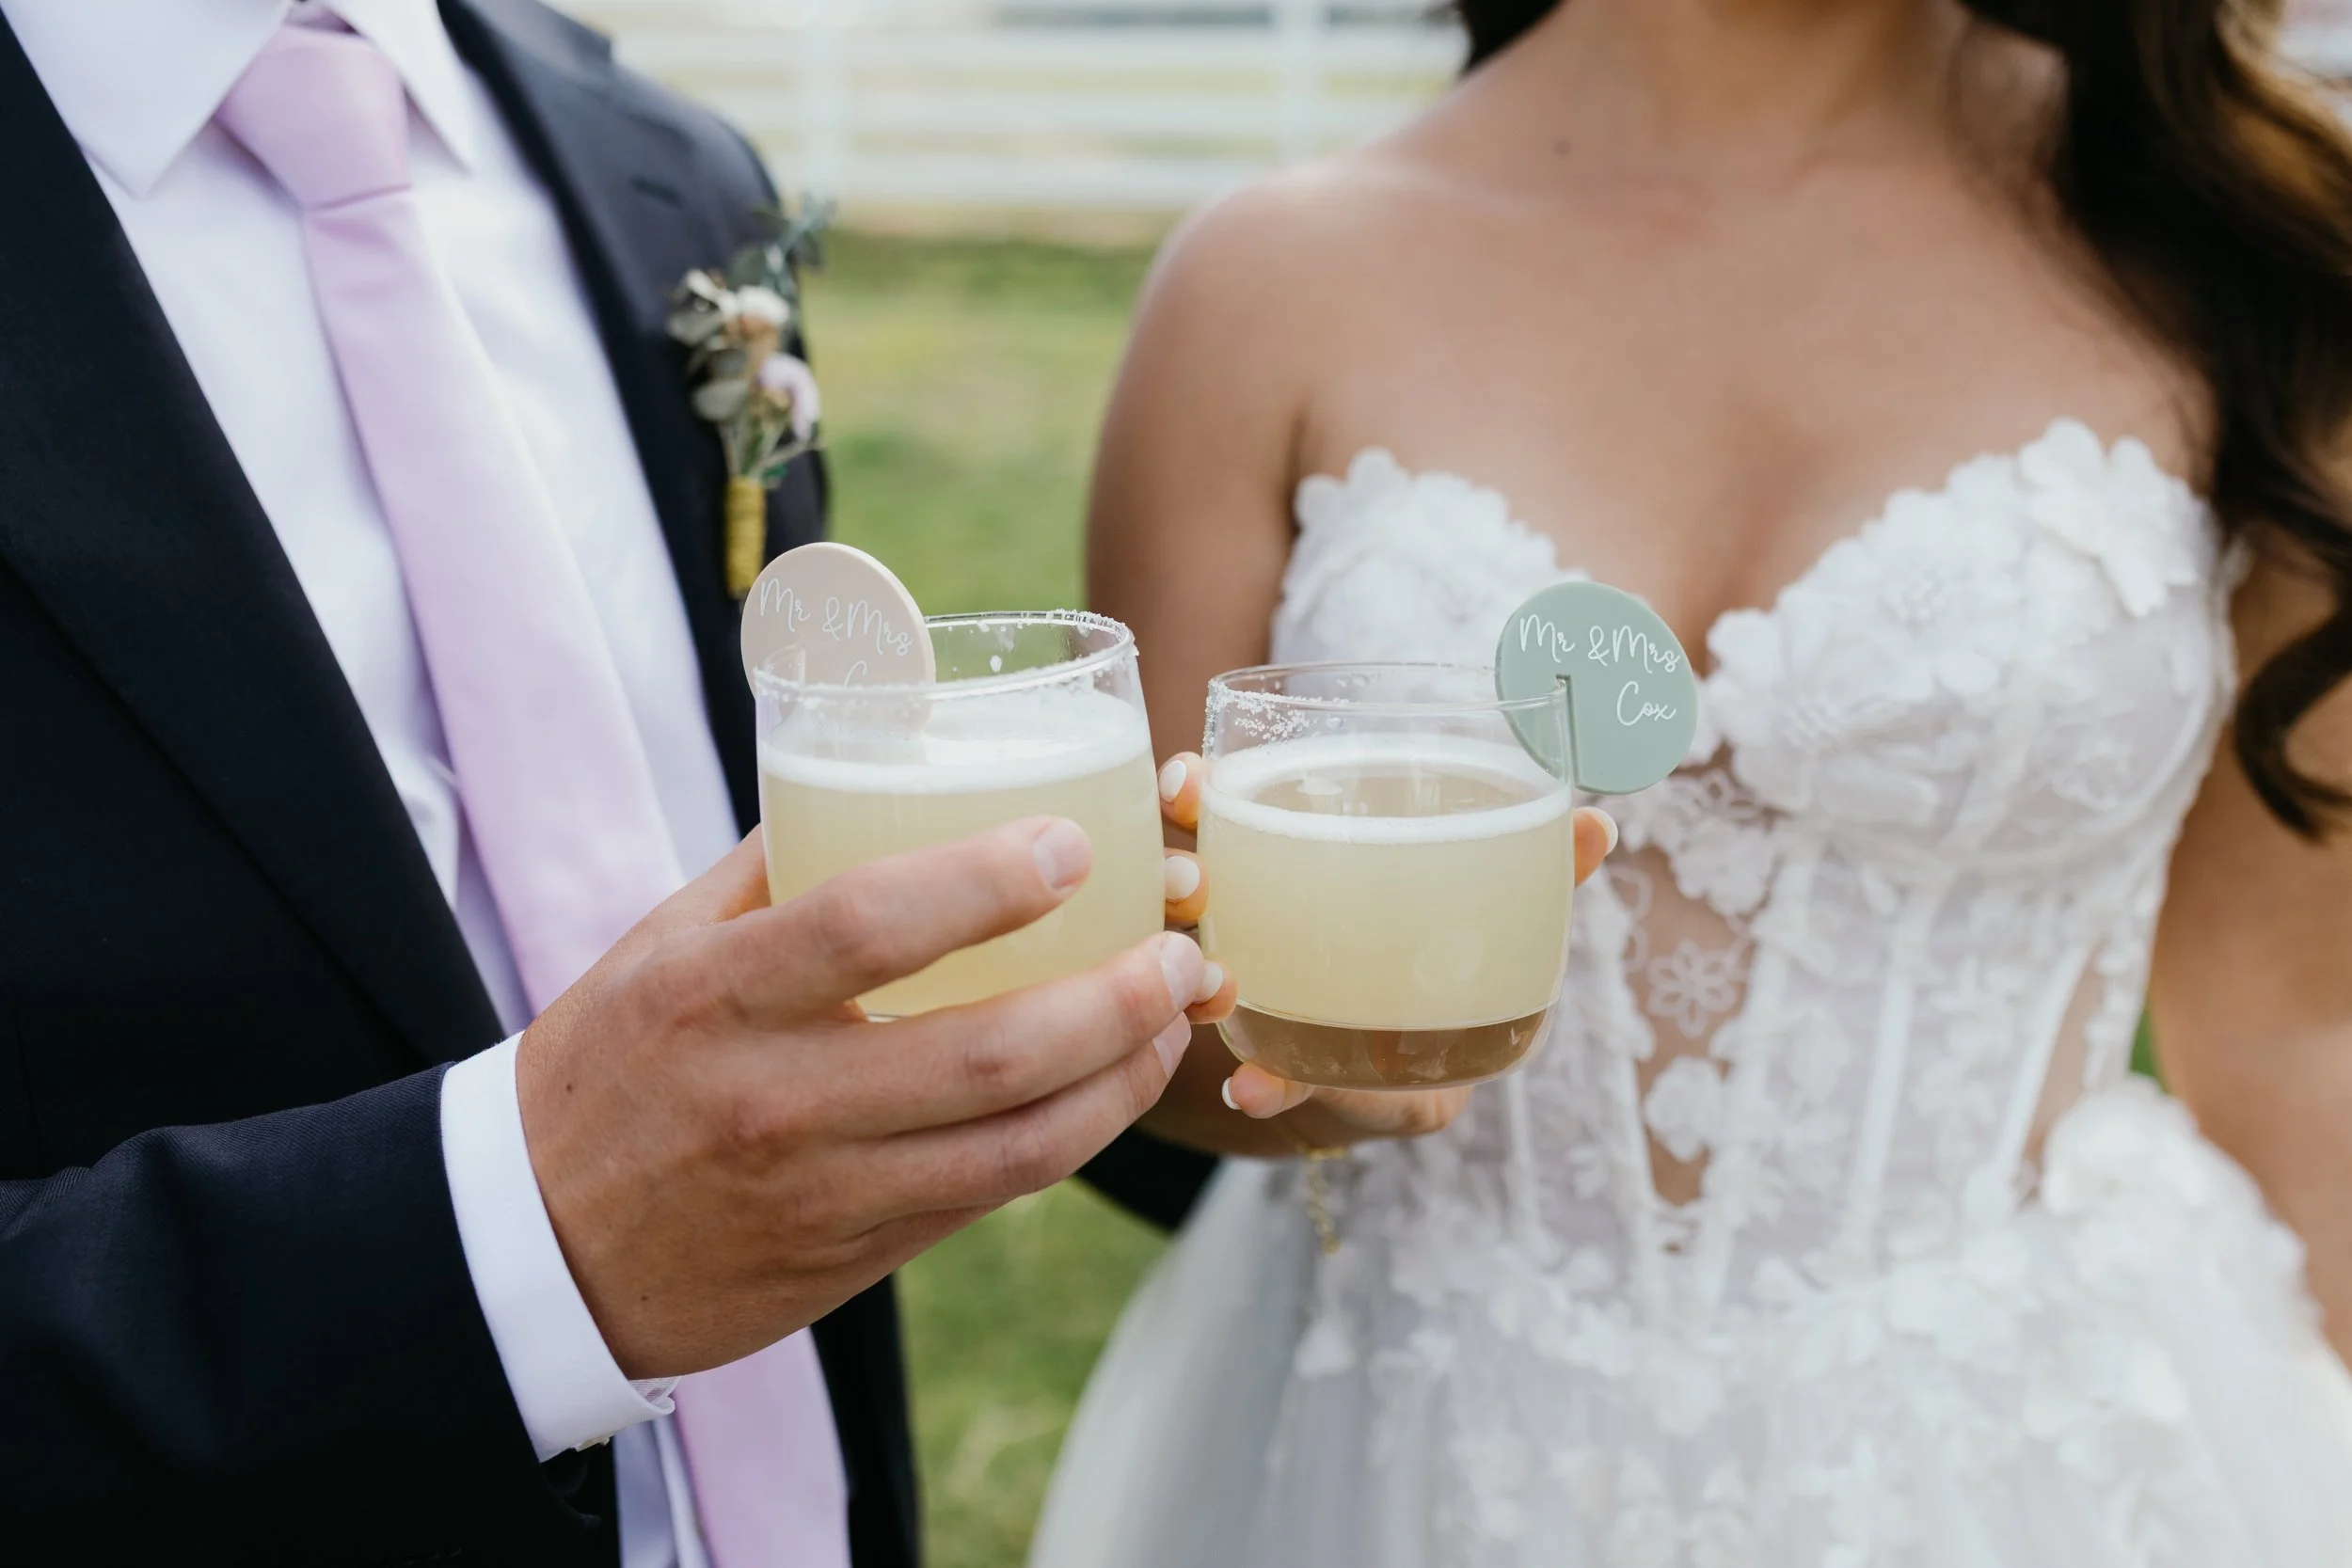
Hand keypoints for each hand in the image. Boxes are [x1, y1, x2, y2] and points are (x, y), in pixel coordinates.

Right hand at [517, 818, 1228, 1378]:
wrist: (535, 1251)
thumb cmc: (607, 1067)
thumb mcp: (658, 947)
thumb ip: (774, 866)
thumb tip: (889, 776)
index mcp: (711, 997)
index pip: (866, 928)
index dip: (985, 882)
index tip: (1072, 841)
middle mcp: (772, 1101)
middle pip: (985, 1055)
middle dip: (1112, 999)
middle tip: (1181, 947)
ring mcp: (822, 1194)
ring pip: (1016, 1146)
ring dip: (1121, 1080)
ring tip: (1172, 1018)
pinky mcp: (856, 1260)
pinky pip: (992, 1195)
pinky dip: (1072, 1136)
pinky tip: (1112, 1084)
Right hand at [1153, 751, 1615, 1149]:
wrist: (1420, 1072)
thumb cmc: (1437, 958)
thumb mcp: (1479, 903)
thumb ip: (1532, 867)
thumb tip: (1598, 825)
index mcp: (1288, 857)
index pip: (1220, 805)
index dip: (1190, 787)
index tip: (1190, 779)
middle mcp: (1251, 919)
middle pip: (1185, 879)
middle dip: (1176, 874)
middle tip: (1194, 884)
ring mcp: (1255, 993)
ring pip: (1191, 972)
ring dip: (1191, 972)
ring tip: (1217, 984)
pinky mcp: (1280, 1065)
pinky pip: (1254, 1070)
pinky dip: (1258, 1080)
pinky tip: (1253, 1088)